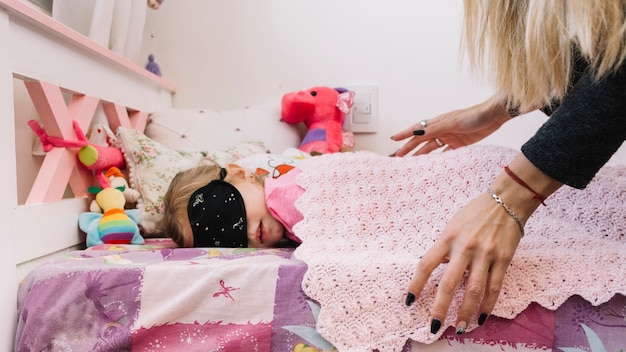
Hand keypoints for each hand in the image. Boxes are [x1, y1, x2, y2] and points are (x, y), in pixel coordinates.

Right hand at [390, 96, 511, 155]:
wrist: (493, 117)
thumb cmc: (473, 116)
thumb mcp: (451, 122)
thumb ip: (434, 129)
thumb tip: (416, 133)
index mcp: (437, 123)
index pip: (417, 130)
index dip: (405, 134)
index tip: (393, 139)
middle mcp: (441, 130)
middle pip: (421, 141)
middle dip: (410, 148)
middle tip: (399, 157)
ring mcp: (449, 138)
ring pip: (431, 148)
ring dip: (422, 155)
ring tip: (413, 164)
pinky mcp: (459, 144)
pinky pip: (446, 153)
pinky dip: (439, 159)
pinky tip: (433, 166)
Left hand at [405, 192, 522, 333]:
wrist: (506, 201)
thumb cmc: (475, 213)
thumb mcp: (452, 226)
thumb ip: (444, 247)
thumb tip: (436, 269)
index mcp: (447, 238)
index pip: (426, 264)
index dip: (416, 284)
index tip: (410, 300)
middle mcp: (465, 247)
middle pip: (449, 283)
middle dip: (440, 307)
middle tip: (434, 326)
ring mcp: (485, 255)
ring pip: (474, 290)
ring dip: (466, 312)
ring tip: (460, 327)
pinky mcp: (503, 259)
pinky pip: (494, 287)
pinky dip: (488, 305)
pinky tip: (481, 317)